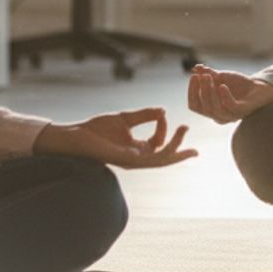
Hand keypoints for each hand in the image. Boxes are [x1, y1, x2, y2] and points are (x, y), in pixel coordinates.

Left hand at [34, 108, 196, 168]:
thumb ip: (144, 115)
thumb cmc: (96, 129)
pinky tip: (167, 145)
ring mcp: (132, 161)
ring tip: (184, 132)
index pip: (159, 142)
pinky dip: (160, 153)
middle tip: (196, 147)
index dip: (164, 127)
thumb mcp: (124, 119)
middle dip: (181, 151)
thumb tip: (163, 110)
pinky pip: (148, 160)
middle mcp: (136, 157)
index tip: (161, 113)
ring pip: (160, 160)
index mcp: (136, 149)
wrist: (76, 136)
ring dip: (174, 148)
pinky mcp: (125, 160)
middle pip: (165, 157)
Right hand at [186, 64, 272, 123]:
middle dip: (201, 90)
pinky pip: (230, 107)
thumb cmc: (238, 84)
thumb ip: (207, 74)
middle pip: (203, 108)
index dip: (191, 92)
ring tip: (210, 76)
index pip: (194, 106)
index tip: (194, 76)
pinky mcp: (242, 111)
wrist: (258, 87)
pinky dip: (224, 96)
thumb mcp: (220, 77)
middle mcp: (219, 115)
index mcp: (210, 109)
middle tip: (203, 75)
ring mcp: (231, 115)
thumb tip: (195, 68)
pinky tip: (223, 86)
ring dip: (210, 92)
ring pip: (214, 109)